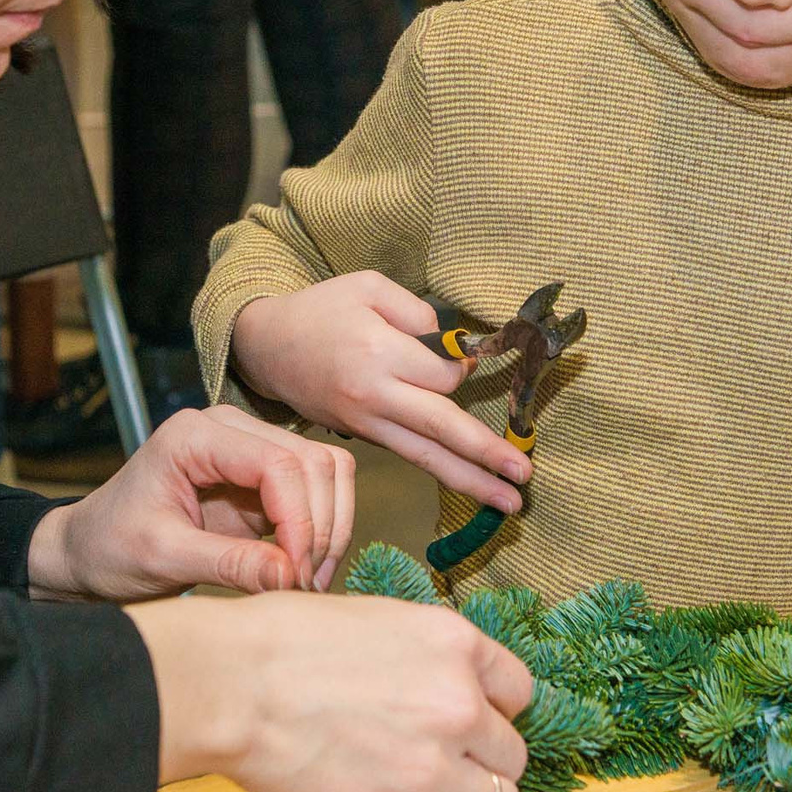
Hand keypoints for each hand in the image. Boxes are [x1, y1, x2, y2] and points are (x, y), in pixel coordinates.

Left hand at [29, 406, 355, 600]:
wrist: (90, 551)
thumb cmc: (111, 547)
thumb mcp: (163, 558)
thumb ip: (228, 564)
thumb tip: (292, 576)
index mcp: (195, 436)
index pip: (277, 463)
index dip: (300, 518)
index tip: (296, 572)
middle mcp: (229, 430)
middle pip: (312, 463)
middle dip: (320, 526)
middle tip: (305, 583)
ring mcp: (249, 450)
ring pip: (325, 473)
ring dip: (328, 527)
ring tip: (307, 578)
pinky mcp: (261, 478)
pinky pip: (314, 493)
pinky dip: (321, 530)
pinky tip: (302, 568)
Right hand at [128, 591, 534, 791]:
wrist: (234, 687)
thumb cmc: (283, 643)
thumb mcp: (378, 619)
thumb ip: (426, 656)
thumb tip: (438, 684)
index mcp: (455, 645)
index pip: (520, 692)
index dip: (494, 711)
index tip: (472, 723)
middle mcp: (459, 706)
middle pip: (512, 756)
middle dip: (484, 762)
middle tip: (444, 765)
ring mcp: (433, 769)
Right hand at [231, 274, 531, 511]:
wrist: (266, 347)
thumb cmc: (322, 310)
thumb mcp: (368, 286)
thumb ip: (416, 311)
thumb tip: (452, 347)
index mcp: (377, 352)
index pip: (441, 377)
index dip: (464, 369)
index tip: (468, 358)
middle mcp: (373, 395)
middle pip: (439, 429)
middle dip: (484, 454)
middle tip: (524, 476)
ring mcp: (365, 423)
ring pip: (425, 456)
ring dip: (470, 481)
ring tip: (509, 505)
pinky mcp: (362, 437)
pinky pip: (408, 455)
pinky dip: (441, 472)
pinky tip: (472, 487)